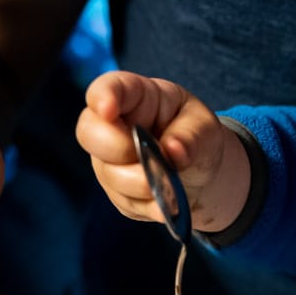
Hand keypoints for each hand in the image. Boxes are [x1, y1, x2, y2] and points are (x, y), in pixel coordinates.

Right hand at [77, 71, 249, 232]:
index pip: (108, 88)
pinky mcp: (116, 192)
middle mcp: (112, 126)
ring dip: (142, 184)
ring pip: (108, 174)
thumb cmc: (197, 136)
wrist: (199, 170)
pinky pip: (125, 202)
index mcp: (136, 96)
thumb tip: (173, 152)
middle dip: (119, 148)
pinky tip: (169, 204)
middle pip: (90, 133)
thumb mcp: (205, 128)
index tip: (108, 108)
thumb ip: (191, 137)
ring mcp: (109, 160)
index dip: (103, 96)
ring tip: (173, 186)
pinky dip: (150, 206)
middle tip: (156, 159)